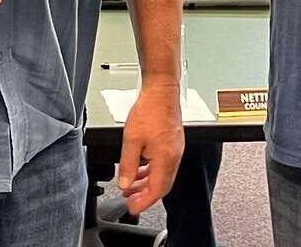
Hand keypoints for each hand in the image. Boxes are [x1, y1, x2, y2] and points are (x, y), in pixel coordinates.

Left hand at [117, 81, 184, 214]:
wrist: (161, 91)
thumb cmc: (150, 109)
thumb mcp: (131, 140)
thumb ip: (128, 165)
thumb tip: (125, 184)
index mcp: (166, 159)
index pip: (156, 190)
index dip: (144, 202)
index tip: (133, 208)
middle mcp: (174, 157)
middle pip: (162, 186)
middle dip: (145, 196)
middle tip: (131, 202)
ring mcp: (175, 150)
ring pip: (162, 175)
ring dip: (147, 184)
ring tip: (131, 188)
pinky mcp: (173, 143)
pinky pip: (163, 164)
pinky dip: (151, 171)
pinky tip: (140, 170)